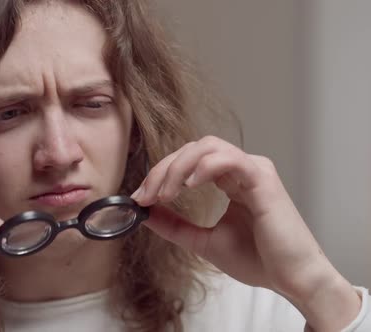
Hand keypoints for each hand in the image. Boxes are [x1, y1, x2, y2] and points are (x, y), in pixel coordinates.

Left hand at [132, 136, 360, 330]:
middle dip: (163, 169)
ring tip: (166, 193)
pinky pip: (230, 158)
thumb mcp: (203, 241)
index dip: (160, 174)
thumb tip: (144, 212)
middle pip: (192, 148)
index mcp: (229, 180)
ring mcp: (253, 170)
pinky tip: (189, 185)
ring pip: (208, 146)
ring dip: (178, 167)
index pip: (188, 161)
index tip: (140, 197)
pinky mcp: (263, 179)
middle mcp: (241, 169)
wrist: (291, 280)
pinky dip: (205, 166)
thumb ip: (175, 225)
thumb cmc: (258, 260)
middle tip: (146, 195)